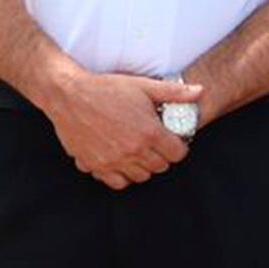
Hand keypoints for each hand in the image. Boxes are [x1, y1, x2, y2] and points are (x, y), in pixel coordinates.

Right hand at [42, 71, 202, 189]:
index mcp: (149, 133)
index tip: (172, 140)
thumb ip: (173, 92)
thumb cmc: (105, 89)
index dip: (178, 146)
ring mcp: (114, 161)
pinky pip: (117, 182)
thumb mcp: (143, 86)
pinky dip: (122, 174)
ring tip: (138, 151)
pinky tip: (121, 160)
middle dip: (161, 156)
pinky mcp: (96, 166)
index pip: (178, 154)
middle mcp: (133, 151)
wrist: (68, 95)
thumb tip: (200, 91)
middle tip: (154, 143)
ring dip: (143, 166)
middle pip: (161, 167)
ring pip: (141, 176)